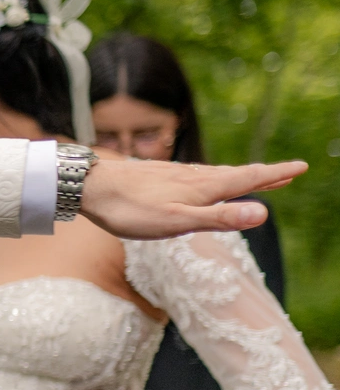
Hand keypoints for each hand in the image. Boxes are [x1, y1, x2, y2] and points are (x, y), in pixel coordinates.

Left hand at [82, 156, 304, 239]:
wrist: (87, 187)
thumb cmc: (129, 210)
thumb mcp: (176, 222)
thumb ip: (218, 219)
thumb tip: (263, 214)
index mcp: (203, 188)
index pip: (248, 180)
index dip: (275, 175)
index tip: (301, 167)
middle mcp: (192, 176)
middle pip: (235, 175)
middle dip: (263, 175)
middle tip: (288, 172)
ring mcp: (174, 174)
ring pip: (214, 174)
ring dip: (239, 175)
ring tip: (254, 176)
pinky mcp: (157, 175)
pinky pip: (194, 175)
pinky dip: (212, 176)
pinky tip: (202, 179)